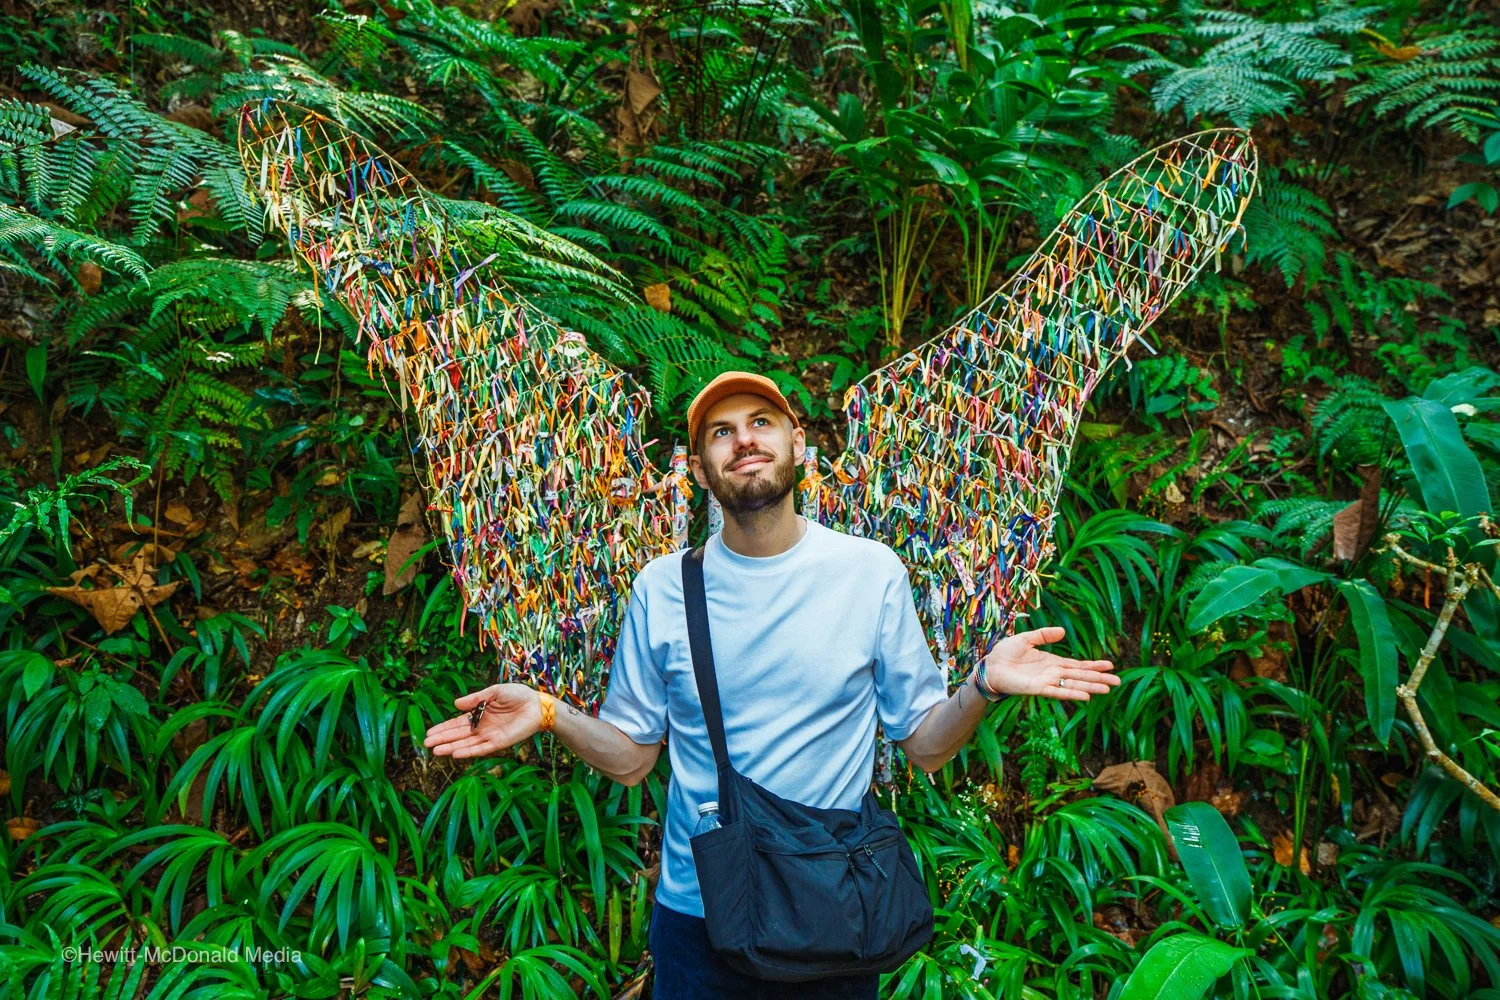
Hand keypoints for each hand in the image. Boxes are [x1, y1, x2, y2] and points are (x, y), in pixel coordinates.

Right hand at [423, 682, 541, 757]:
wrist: (537, 704)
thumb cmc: (518, 695)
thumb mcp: (494, 691)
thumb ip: (476, 699)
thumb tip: (455, 704)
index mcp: (479, 714)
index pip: (457, 724)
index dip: (443, 728)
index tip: (429, 733)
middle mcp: (481, 727)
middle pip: (458, 735)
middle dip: (442, 739)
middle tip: (426, 743)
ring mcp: (489, 736)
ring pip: (466, 744)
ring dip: (451, 747)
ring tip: (436, 751)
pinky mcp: (499, 743)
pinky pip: (481, 749)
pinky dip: (469, 751)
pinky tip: (456, 753)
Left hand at [978, 626, 1119, 700]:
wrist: (990, 667)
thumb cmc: (1005, 654)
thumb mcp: (1026, 639)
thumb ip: (1043, 635)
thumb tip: (1063, 631)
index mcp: (1052, 662)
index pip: (1077, 665)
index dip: (1093, 665)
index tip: (1110, 665)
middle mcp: (1053, 673)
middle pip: (1081, 676)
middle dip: (1099, 678)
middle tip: (1118, 681)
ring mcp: (1047, 682)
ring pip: (1073, 684)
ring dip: (1090, 687)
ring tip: (1108, 689)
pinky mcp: (1038, 689)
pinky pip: (1058, 692)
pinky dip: (1072, 693)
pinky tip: (1085, 695)